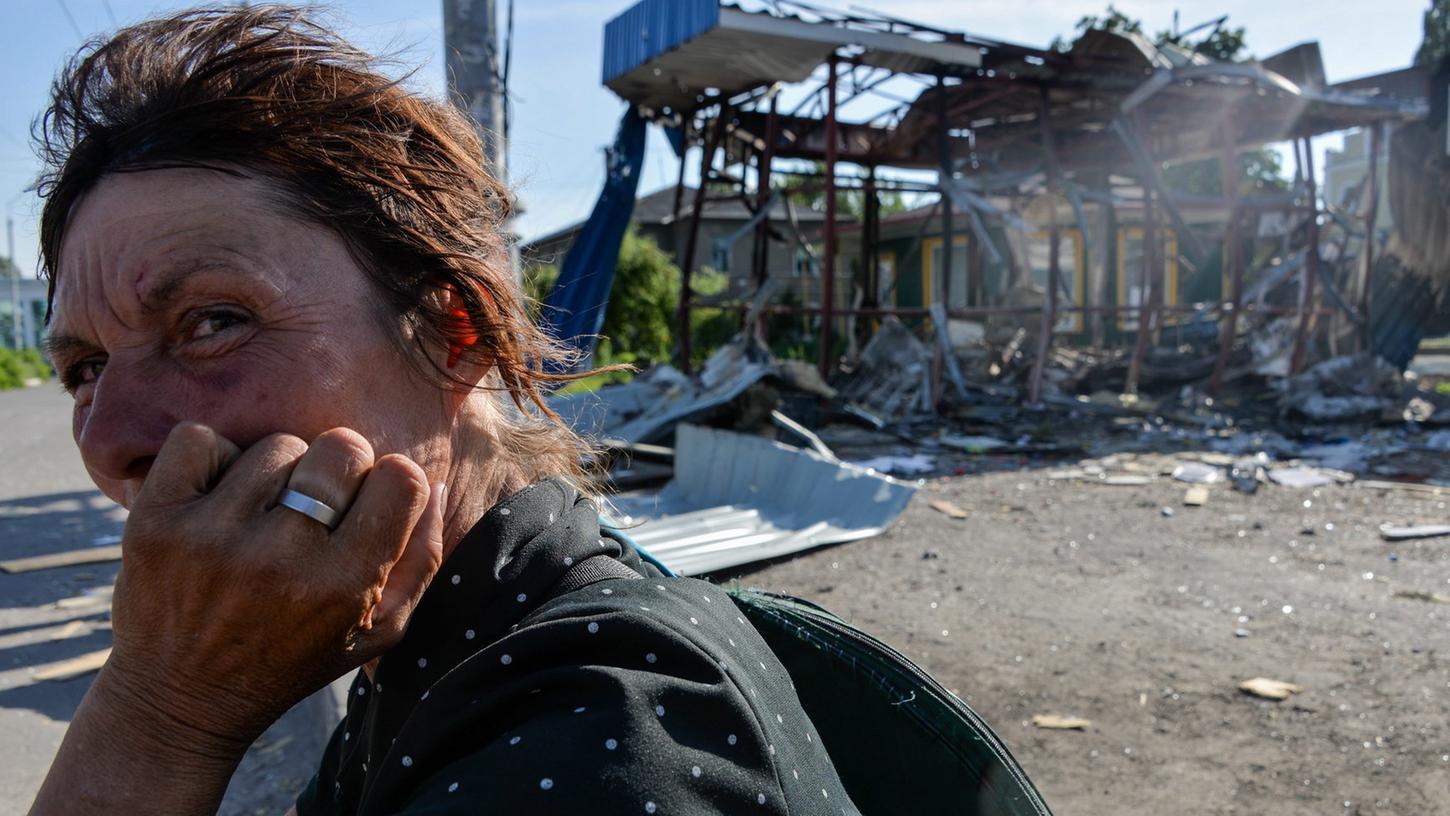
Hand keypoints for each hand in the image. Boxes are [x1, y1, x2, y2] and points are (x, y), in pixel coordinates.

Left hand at [102, 421, 444, 749]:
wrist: (178, 700)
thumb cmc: (293, 658)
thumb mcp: (379, 630)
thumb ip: (421, 559)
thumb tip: (433, 484)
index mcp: (343, 586)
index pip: (401, 479)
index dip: (392, 485)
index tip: (370, 506)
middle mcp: (279, 559)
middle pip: (342, 448)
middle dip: (340, 470)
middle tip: (318, 504)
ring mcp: (211, 537)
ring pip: (276, 445)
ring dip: (278, 472)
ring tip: (265, 512)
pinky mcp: (154, 521)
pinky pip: (200, 438)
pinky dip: (213, 457)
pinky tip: (218, 497)